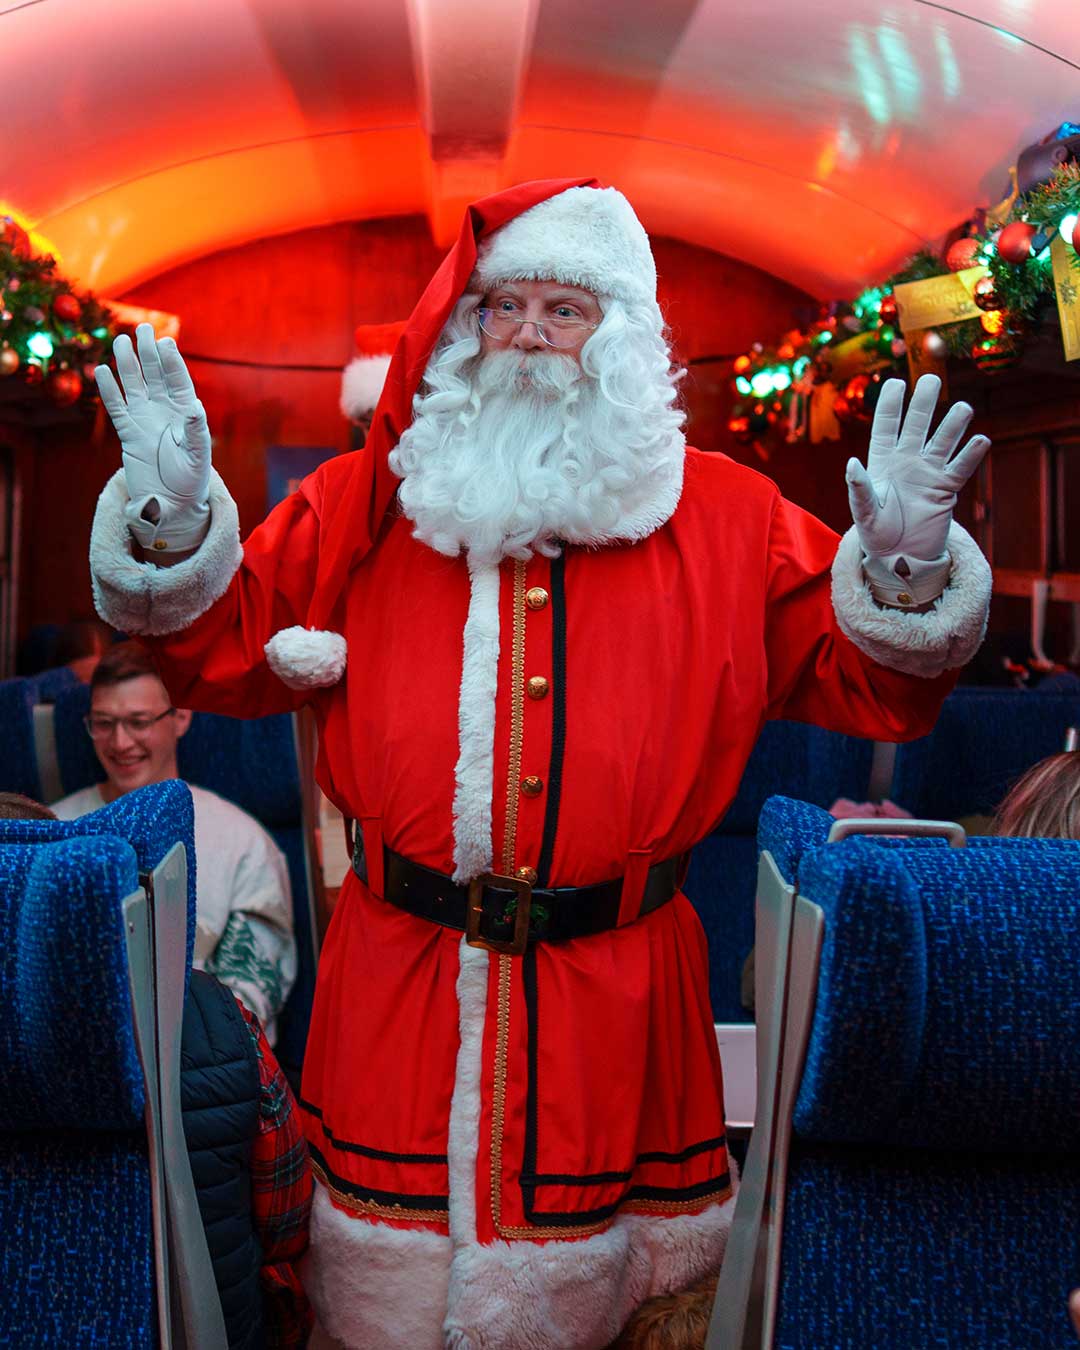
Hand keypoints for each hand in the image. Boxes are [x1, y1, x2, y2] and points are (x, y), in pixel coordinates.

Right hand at [95, 323, 211, 552]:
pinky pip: (117, 408)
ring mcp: (145, 420)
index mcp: (186, 413)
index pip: (178, 381)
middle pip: (155, 376)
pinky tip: (102, 371)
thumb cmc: (192, 481)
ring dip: (128, 365)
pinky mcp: (128, 434)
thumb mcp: (198, 456)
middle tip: (143, 329)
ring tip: (121, 342)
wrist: (172, 505)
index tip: (165, 343)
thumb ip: (196, 431)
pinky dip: (110, 391)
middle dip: (149, 353)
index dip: (172, 362)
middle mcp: (165, 412)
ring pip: (134, 386)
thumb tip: (195, 406)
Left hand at [846, 374, 989, 605]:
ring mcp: (928, 472)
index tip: (896, 383)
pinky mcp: (946, 489)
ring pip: (943, 441)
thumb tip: (852, 463)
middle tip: (932, 380)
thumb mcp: (864, 513)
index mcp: (882, 461)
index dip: (890, 404)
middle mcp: (906, 461)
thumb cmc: (876, 534)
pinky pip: (960, 468)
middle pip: (917, 424)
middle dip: (924, 402)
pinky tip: (980, 440)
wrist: (900, 557)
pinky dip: (970, 455)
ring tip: (963, 409)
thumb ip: (859, 488)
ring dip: (952, 425)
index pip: (886, 425)